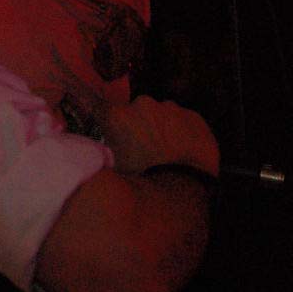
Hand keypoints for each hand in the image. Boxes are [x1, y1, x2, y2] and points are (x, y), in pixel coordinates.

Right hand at [101, 95, 219, 175]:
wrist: (182, 187)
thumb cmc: (140, 180)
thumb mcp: (111, 168)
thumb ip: (103, 151)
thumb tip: (99, 150)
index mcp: (117, 115)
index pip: (102, 107)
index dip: (108, 119)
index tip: (111, 128)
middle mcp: (142, 104)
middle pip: (135, 111)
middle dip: (137, 124)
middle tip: (141, 148)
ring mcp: (170, 107)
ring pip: (162, 114)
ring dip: (161, 127)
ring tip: (165, 152)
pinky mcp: (194, 115)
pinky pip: (184, 120)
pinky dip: (182, 131)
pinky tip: (182, 150)